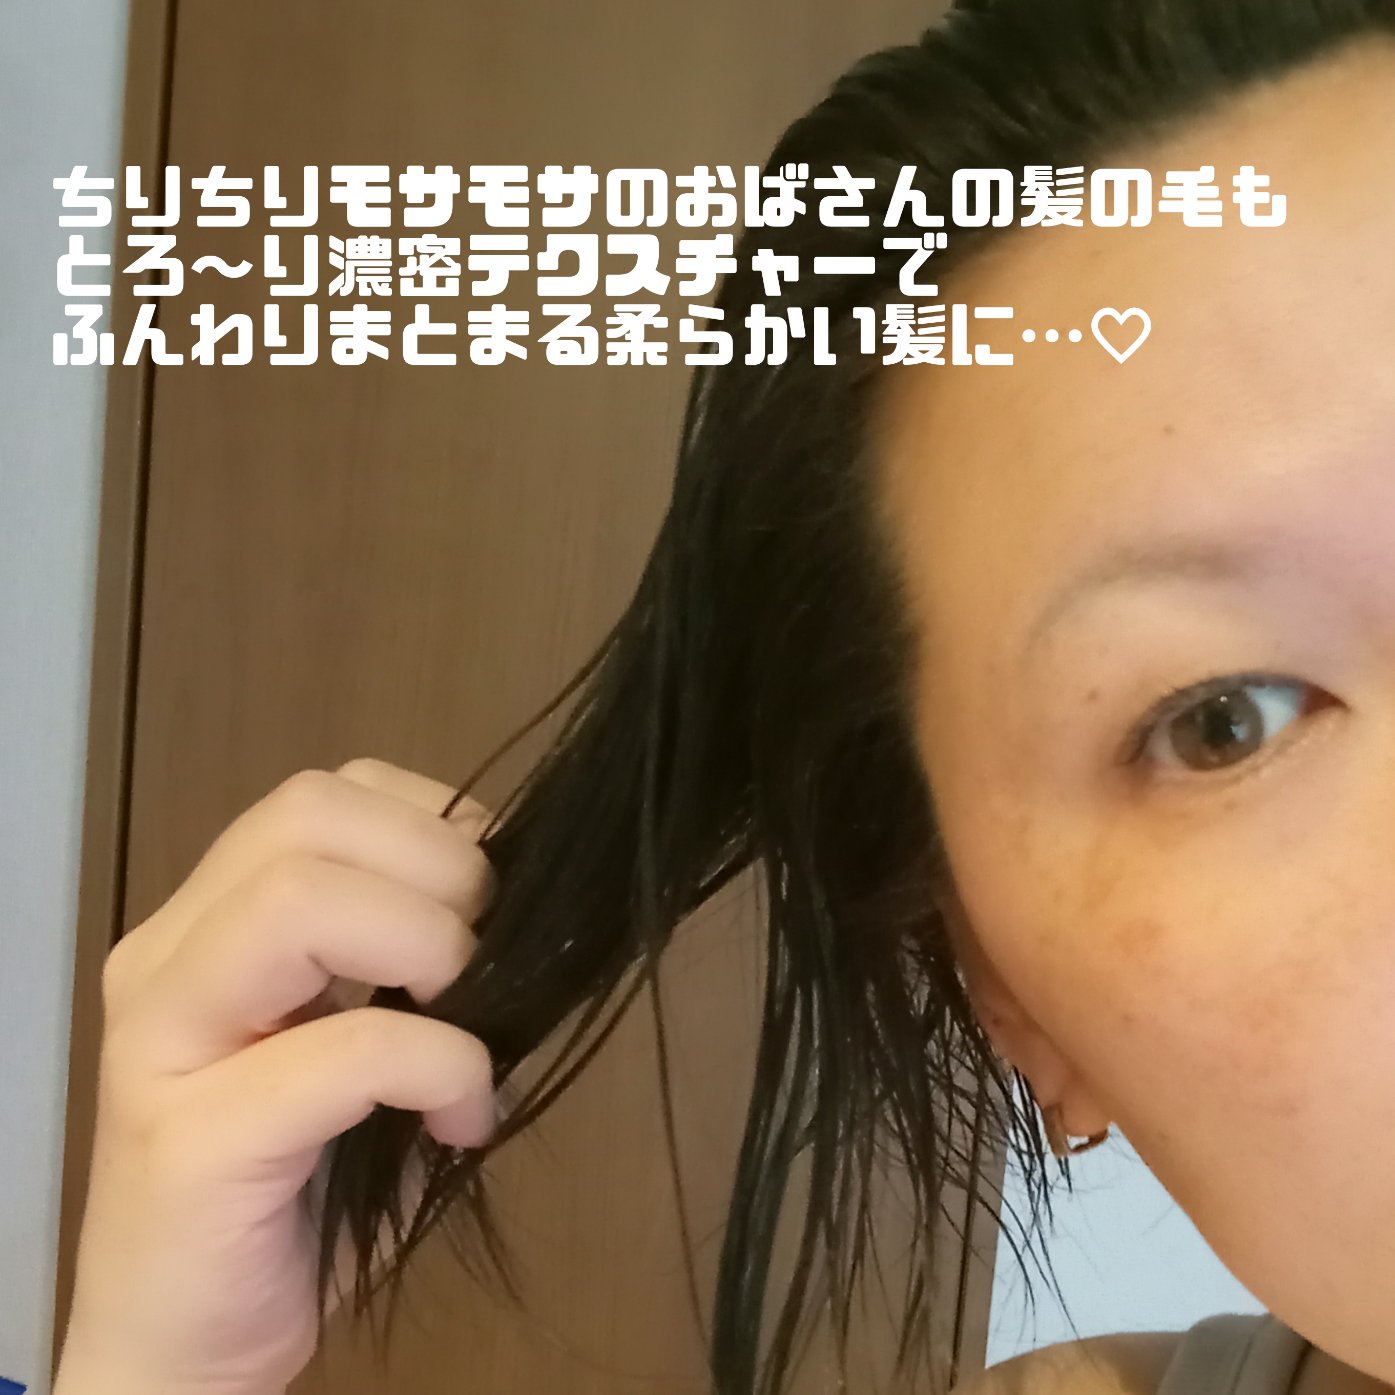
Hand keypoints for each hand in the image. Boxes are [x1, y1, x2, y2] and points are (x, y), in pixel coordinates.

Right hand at [53, 759, 497, 1394]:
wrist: (180, 1350)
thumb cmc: (289, 1192)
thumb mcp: (355, 1048)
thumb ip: (405, 966)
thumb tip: (525, 911)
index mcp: (208, 924)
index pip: (323, 794)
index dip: (431, 820)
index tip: (485, 897)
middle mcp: (167, 958)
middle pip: (305, 814)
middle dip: (436, 865)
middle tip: (480, 957)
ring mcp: (161, 1041)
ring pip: (299, 900)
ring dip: (425, 942)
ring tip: (465, 1017)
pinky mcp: (189, 1141)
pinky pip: (345, 1049)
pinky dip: (440, 1068)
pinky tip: (463, 1122)